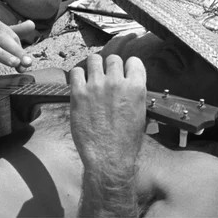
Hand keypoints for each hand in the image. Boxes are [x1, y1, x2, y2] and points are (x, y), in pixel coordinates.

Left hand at [69, 54, 146, 172]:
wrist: (108, 158)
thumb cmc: (126, 142)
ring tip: (93, 77)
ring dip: (94, 67)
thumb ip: (137, 96)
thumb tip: (133, 87)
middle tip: (107, 77)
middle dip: (110, 67)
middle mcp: (116, 83)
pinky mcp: (78, 93)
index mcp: (136, 88)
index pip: (133, 61)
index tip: (124, 73)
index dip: (128, 67)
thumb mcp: (142, 116)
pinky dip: (78, 76)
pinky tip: (81, 84)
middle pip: (113, 59)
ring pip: (94, 60)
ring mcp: (96, 87)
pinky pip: (76, 72)